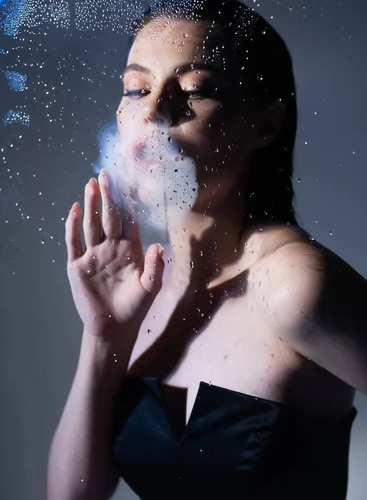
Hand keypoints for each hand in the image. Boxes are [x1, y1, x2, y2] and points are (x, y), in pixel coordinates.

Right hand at [65, 169, 163, 342]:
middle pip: (109, 217)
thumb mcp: (150, 288)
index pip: (128, 220)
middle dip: (108, 196)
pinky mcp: (77, 266)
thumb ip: (155, 267)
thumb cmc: (136, 306)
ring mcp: (93, 255)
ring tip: (91, 184)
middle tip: (106, 174)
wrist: (114, 327)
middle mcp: (111, 247)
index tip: (128, 182)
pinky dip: (73, 226)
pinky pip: (74, 242)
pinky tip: (76, 209)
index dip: (127, 203)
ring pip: (92, 224)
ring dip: (92, 204)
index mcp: (130, 249)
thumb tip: (157, 245)